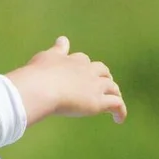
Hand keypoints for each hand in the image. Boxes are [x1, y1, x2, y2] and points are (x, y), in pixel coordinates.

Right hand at [6, 36, 126, 126]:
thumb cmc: (38, 74)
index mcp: (73, 60)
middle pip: (102, 71)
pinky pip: (116, 105)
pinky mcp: (98, 101)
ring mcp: (94, 86)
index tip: (82, 71)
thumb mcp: (46, 57)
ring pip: (112, 87)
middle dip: (104, 76)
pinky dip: (120, 111)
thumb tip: (63, 39)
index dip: (84, 66)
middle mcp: (87, 71)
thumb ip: (57, 50)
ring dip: (114, 93)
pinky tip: (119, 119)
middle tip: (103, 85)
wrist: (41, 88)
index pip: (83, 60)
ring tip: (114, 101)